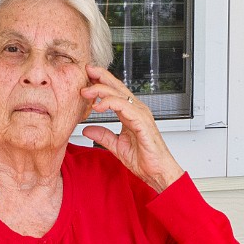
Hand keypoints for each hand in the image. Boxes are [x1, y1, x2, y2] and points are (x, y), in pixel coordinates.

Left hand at [80, 65, 183, 192]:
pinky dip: (111, 103)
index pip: (115, 92)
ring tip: (86, 91)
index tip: (87, 78)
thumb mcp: (116, 146)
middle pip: (118, 87)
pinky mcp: (142, 123)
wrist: (157, 172)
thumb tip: (86, 130)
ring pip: (120, 94)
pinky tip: (98, 106)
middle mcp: (137, 111)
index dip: (102, 82)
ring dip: (101, 90)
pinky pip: (125, 107)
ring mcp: (141, 115)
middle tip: (86, 71)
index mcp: (131, 113)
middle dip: (101, 77)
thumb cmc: (144, 159)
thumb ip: (103, 136)